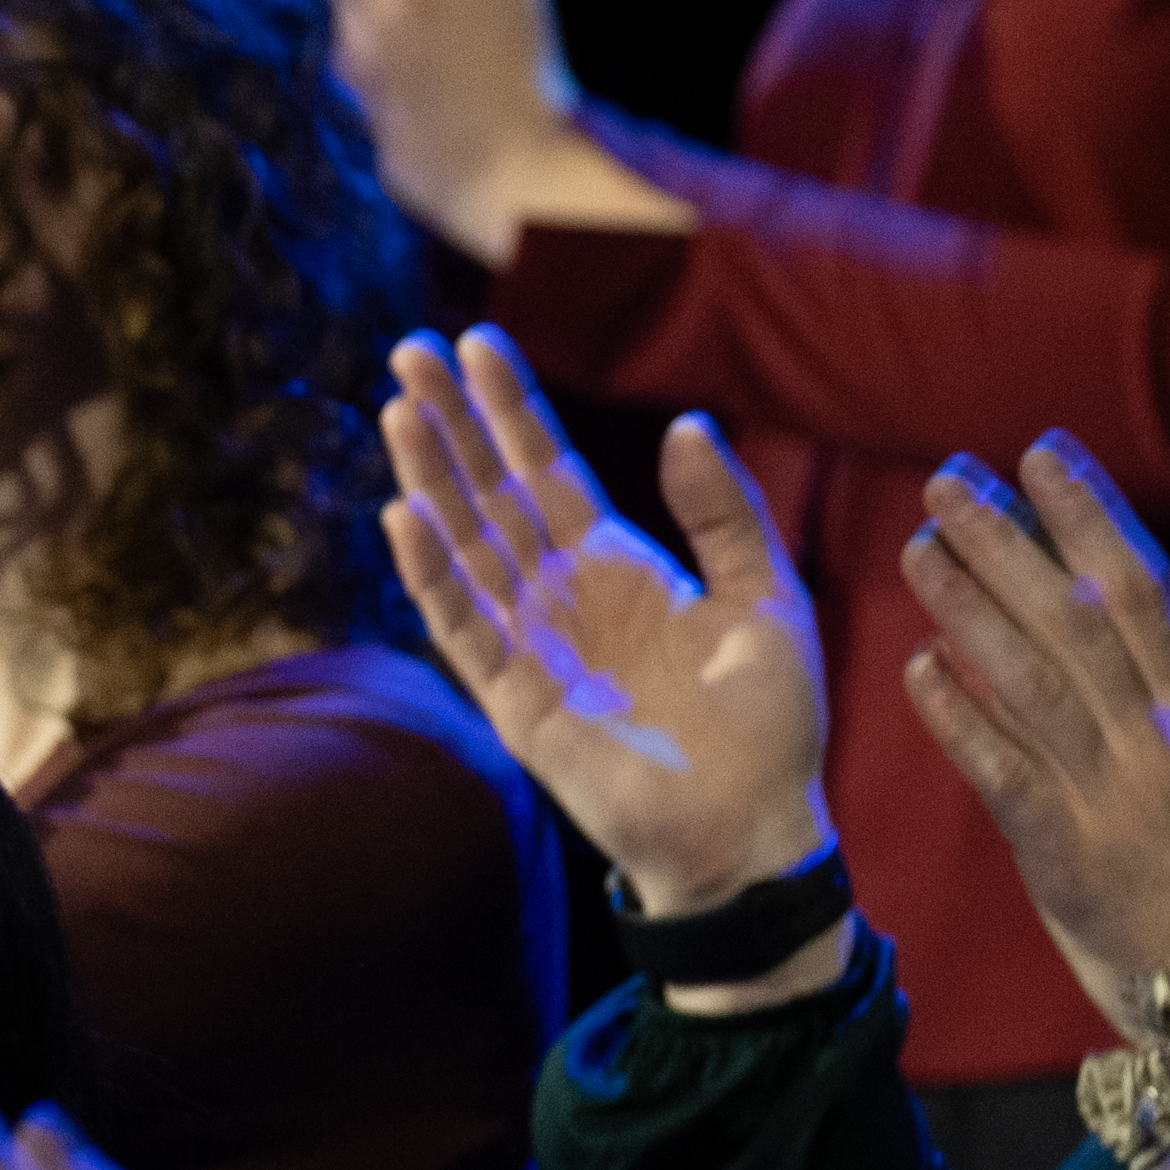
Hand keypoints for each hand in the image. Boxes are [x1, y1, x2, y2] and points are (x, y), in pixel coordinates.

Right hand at [374, 329, 834, 949]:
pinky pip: (465, 626)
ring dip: (431, 478)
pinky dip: (434, 574)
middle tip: (409, 349)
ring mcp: (532, 645)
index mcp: (618, 565)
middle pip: (492, 491)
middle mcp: (561, 595)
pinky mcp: (517, 701)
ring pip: (467, 545)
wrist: (756, 828)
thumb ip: (724, 513)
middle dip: (451, 422)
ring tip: (399, 410)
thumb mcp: (765, 595)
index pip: (547, 469)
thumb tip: (685, 424)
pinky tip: (405, 516)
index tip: (476, 341)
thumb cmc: (769, 723)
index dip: (512, 408)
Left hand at [891, 437, 1169, 1035]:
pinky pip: (1005, 773)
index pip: (1144, 589)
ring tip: (914, 546)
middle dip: (1013, 539)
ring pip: (1035, 678)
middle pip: (1080, 614)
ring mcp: (1108, 790)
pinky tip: (916, 670)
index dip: (1094, 514)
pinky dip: (962, 718)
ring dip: (971, 607)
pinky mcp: (1062, 850)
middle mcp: (1152, 736)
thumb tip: (1127, 632)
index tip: (1042, 452)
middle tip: (947, 478)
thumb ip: (1168, 707)